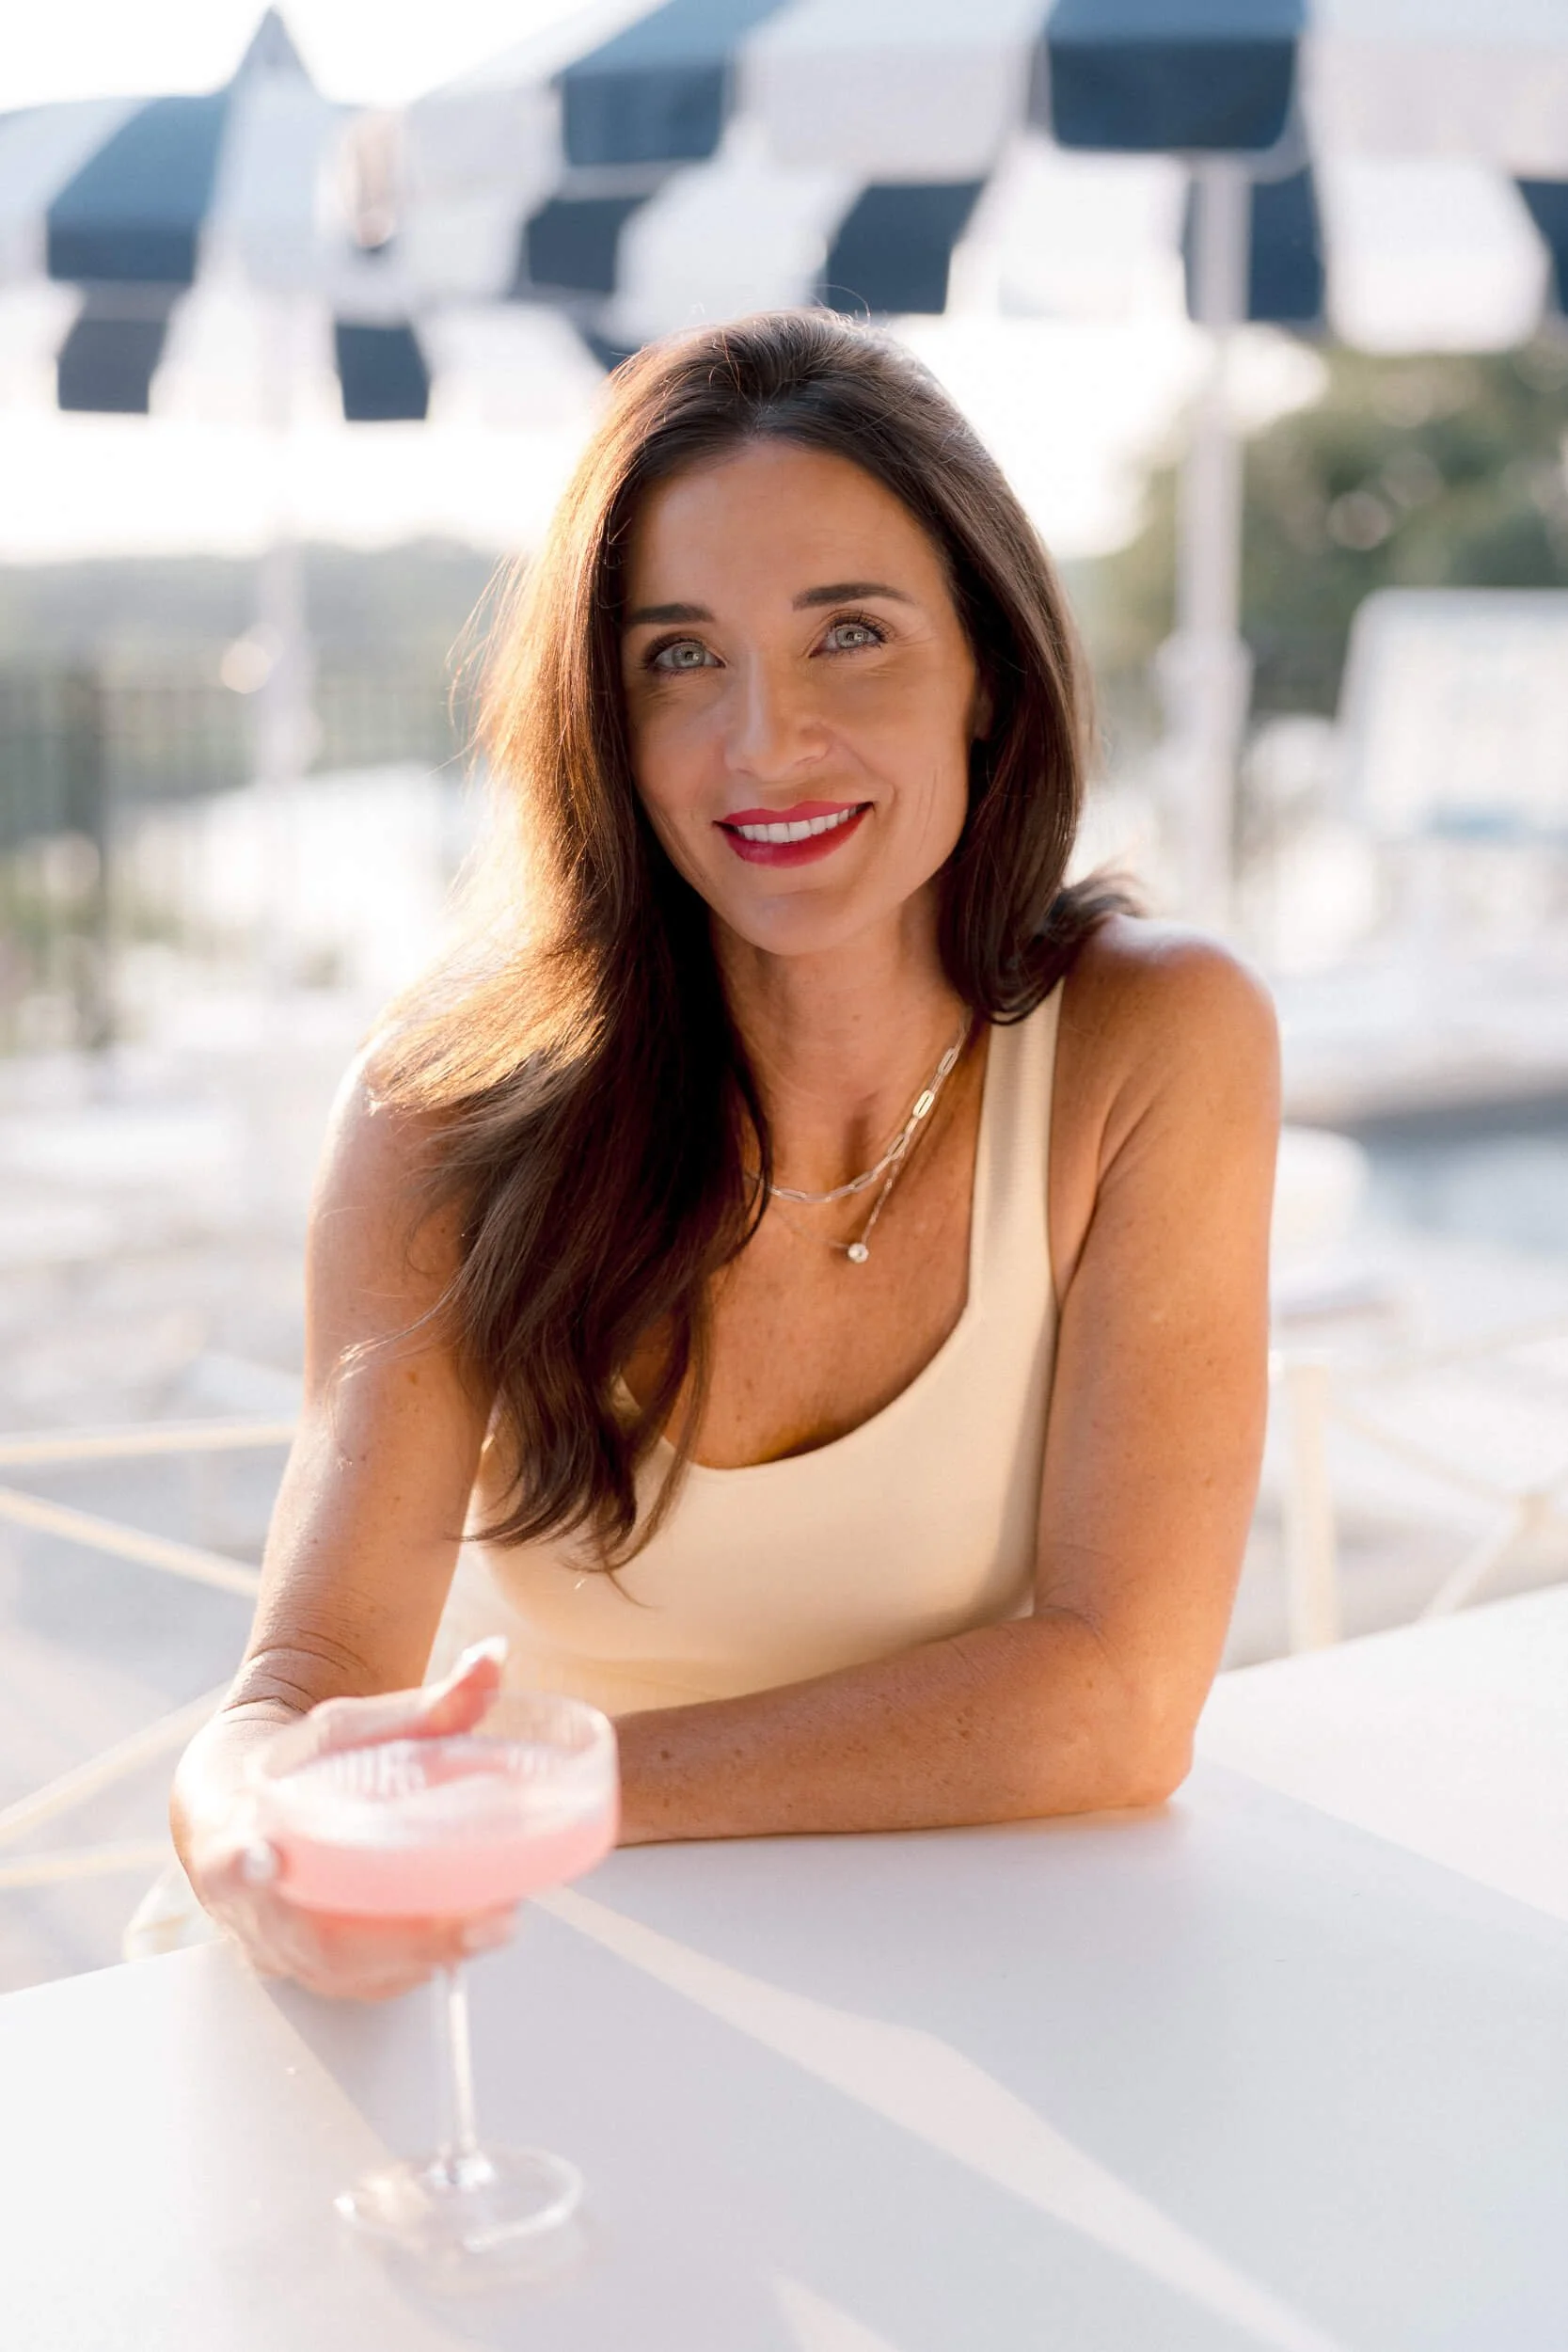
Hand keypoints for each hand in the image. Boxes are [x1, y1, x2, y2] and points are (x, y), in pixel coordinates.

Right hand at [186, 1639, 516, 2001]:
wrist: (242, 1800)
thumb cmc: (297, 1762)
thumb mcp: (349, 1724)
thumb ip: (426, 1703)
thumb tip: (494, 1658)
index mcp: (237, 1826)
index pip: (230, 1853)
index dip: (244, 1862)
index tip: (263, 1858)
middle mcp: (250, 1900)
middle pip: (313, 1938)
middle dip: (401, 1937)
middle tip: (479, 1919)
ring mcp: (277, 1944)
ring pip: (344, 1971)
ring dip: (420, 1957)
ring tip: (492, 1926)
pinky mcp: (310, 1968)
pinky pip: (362, 1981)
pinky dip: (417, 1964)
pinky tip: (469, 1938)